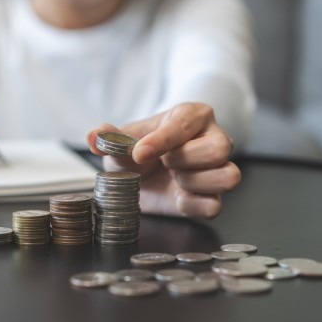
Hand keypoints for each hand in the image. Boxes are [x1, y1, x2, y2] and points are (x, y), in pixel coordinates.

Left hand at [86, 102, 240, 218]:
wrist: (142, 176)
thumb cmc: (138, 149)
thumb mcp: (122, 140)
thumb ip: (110, 137)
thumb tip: (93, 136)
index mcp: (192, 116)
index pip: (185, 124)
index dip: (161, 140)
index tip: (139, 153)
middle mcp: (213, 139)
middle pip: (219, 148)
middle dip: (184, 160)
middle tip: (164, 163)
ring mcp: (218, 169)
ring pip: (228, 177)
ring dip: (193, 182)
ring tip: (173, 179)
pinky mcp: (213, 197)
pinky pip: (215, 205)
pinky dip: (192, 205)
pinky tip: (176, 197)